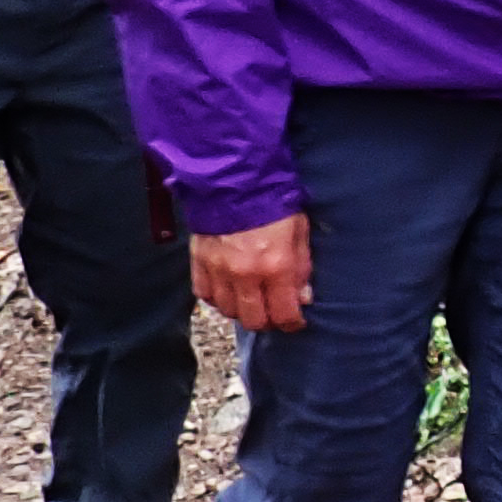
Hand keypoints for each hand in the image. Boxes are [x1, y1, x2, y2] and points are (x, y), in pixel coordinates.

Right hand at [192, 213, 313, 332]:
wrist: (233, 179)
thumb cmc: (272, 202)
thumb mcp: (299, 231)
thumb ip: (301, 268)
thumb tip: (302, 298)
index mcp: (276, 266)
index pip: (284, 313)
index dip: (292, 323)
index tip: (295, 321)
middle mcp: (246, 275)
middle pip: (254, 320)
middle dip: (267, 321)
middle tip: (273, 312)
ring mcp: (219, 271)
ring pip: (228, 311)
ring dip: (241, 310)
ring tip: (251, 300)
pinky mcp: (199, 262)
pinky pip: (204, 295)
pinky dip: (216, 297)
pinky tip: (227, 290)